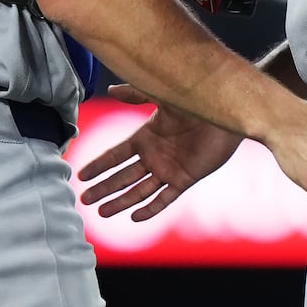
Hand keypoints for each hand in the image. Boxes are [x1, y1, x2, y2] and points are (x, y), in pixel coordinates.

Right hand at [78, 84, 242, 221]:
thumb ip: (135, 93)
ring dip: (122, 201)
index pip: (116, 155)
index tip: (81, 174)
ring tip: (102, 212)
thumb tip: (109, 89)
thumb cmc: (194, 99)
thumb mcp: (161, 95)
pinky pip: (165, 197)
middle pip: (123, 176)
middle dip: (104, 187)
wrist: (225, 110)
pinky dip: (151, 208)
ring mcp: (169, 168)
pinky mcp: (185, 178)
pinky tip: (135, 217)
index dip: (99, 165)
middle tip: (84, 199)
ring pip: (139, 190)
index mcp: (146, 137)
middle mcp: (154, 156)